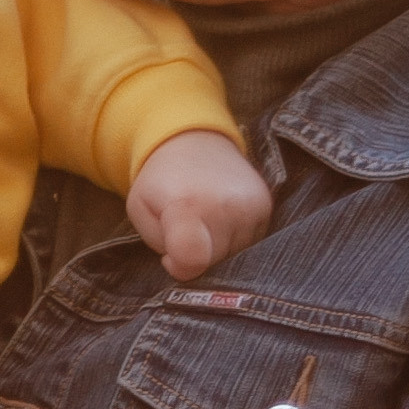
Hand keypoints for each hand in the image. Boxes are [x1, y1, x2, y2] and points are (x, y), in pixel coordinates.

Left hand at [125, 128, 271, 281]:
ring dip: (218, 249)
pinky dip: (235, 239)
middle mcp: (226, 206)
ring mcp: (251, 206)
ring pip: (236, 258)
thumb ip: (160, 245)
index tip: (170, 256)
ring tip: (205, 220)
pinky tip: (222, 218)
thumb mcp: (141, 210)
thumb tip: (188, 268)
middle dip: (197, 256)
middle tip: (186, 228)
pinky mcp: (267, 206)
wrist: (195, 140)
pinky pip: (252, 244)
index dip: (180, 267)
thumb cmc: (161, 181)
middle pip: (214, 264)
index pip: (192, 258)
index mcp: (187, 206)